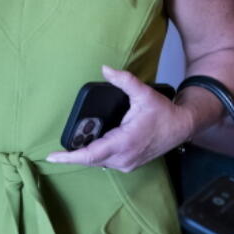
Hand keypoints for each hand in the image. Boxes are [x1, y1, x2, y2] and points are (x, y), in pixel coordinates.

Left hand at [45, 66, 190, 171]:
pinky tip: (89, 146)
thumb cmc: (163, 112)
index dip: (69, 157)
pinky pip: (106, 162)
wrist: (182, 127)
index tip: (52, 157)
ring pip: (98, 162)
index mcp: (124, 142)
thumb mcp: (144, 93)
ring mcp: (127, 164)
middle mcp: (124, 158)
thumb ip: (124, 81)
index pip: (91, 154)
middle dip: (73, 154)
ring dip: (85, 154)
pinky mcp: (130, 164)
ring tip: (70, 147)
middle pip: (91, 159)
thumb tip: (105, 69)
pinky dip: (96, 155)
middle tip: (57, 149)